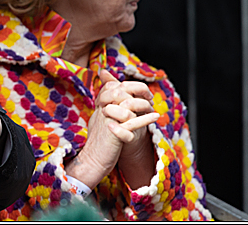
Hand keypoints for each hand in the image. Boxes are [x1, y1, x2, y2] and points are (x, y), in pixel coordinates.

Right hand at [94, 71, 158, 188]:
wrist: (93, 160)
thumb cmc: (100, 142)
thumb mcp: (99, 120)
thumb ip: (105, 108)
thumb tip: (111, 100)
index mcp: (99, 106)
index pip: (112, 86)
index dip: (128, 85)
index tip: (141, 92)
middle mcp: (102, 110)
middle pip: (119, 91)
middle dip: (137, 91)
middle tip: (149, 97)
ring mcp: (108, 120)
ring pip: (126, 104)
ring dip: (143, 104)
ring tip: (152, 107)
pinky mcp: (115, 133)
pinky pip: (132, 122)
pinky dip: (145, 119)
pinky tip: (155, 117)